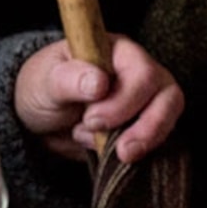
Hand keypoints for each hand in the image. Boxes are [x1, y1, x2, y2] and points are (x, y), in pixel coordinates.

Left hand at [13, 36, 184, 163]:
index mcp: (117, 51)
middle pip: (167, 96)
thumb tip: (99, 82)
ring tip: (119, 155)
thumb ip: (68, 79)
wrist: (38, 118)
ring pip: (168, 117)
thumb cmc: (42, 87)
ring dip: (147, 140)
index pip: (141, 72)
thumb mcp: (44, 81)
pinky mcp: (142, 126)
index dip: (124, 100)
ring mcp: (145, 100)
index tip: (92, 120)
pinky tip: (110, 155)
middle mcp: (138, 73)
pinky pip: (158, 140)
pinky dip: (140, 152)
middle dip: (145, 126)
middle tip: (118, 148)